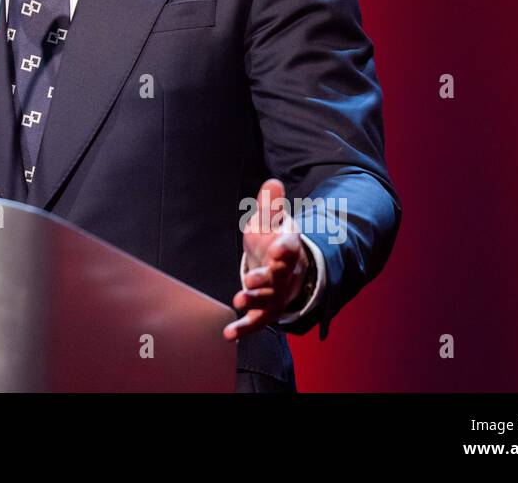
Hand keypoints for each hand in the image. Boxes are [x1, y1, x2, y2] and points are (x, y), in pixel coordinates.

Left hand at [222, 178, 310, 341]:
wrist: (281, 265)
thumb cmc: (272, 239)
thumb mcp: (270, 220)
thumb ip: (270, 205)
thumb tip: (272, 182)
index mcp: (287, 247)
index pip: (289, 246)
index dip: (285, 247)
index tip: (279, 247)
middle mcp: (285, 272)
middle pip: (279, 276)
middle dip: (266, 278)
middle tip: (251, 279)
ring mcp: (278, 293)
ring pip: (269, 299)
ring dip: (254, 300)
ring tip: (238, 300)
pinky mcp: (268, 309)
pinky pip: (257, 320)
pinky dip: (245, 328)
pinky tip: (228, 334)